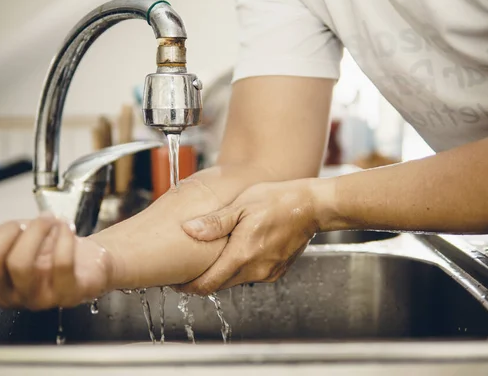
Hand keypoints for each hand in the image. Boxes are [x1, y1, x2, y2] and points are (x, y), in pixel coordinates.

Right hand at [0, 210, 112, 309]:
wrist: (90, 261)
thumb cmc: (48, 252)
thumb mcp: (9, 241)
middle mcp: (7, 292)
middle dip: (7, 229)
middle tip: (25, 221)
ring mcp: (37, 297)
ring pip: (21, 263)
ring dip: (36, 230)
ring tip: (49, 220)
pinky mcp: (67, 293)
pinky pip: (60, 263)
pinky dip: (63, 237)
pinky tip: (65, 227)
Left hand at [176, 179, 318, 294]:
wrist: (312, 206)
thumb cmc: (278, 201)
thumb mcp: (241, 205)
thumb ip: (215, 222)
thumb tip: (188, 230)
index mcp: (242, 256)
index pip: (207, 284)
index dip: (188, 287)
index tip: (175, 282)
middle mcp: (255, 270)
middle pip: (219, 285)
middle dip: (201, 280)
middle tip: (186, 269)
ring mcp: (268, 272)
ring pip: (235, 280)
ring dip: (220, 273)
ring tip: (209, 257)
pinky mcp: (277, 270)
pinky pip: (251, 275)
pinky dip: (238, 269)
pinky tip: (235, 252)